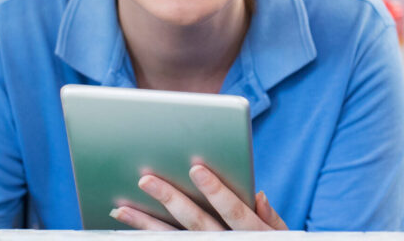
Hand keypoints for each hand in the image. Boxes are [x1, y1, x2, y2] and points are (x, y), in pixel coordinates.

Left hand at [109, 164, 287, 230]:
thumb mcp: (282, 236)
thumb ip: (270, 217)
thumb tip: (258, 195)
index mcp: (253, 234)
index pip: (235, 212)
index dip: (216, 192)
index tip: (196, 169)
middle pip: (197, 224)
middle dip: (170, 200)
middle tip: (145, 180)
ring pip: (175, 240)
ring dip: (146, 225)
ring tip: (121, 209)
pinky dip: (149, 237)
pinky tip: (130, 229)